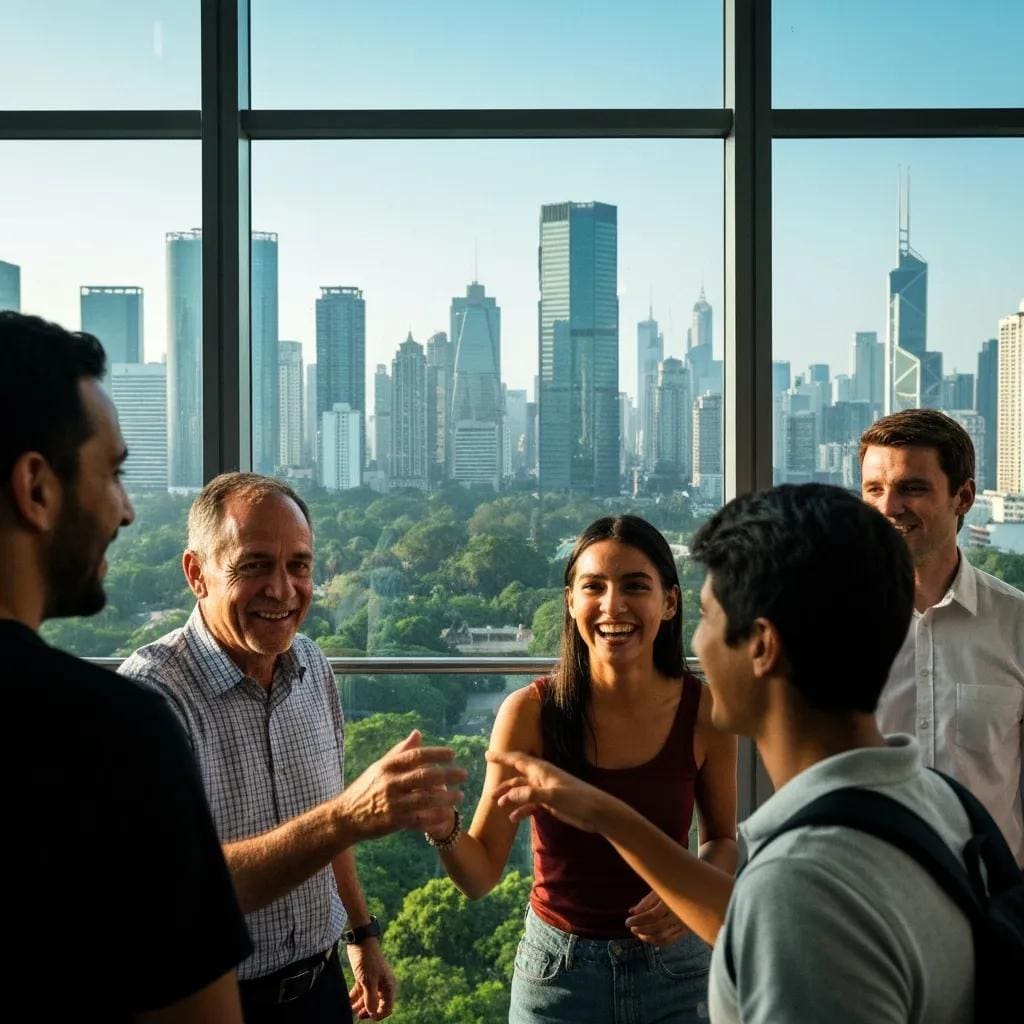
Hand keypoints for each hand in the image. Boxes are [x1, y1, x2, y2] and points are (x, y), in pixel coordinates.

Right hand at [338, 731, 466, 841]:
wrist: (346, 817)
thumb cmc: (366, 788)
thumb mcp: (380, 766)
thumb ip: (400, 751)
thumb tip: (418, 733)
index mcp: (388, 766)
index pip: (416, 756)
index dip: (436, 753)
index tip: (453, 754)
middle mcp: (390, 783)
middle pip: (425, 776)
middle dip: (448, 774)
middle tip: (464, 774)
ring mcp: (392, 803)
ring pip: (426, 799)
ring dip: (446, 798)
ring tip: (460, 796)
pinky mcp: (393, 822)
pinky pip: (419, 820)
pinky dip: (434, 818)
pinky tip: (447, 815)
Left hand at [347, 938, 395, 1020]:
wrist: (360, 940)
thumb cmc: (367, 960)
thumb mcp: (368, 981)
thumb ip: (371, 998)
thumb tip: (372, 1013)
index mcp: (388, 986)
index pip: (387, 1008)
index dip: (378, 1015)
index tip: (367, 1017)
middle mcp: (382, 985)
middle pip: (377, 1005)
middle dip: (367, 1012)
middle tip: (357, 1015)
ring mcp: (373, 981)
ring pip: (367, 999)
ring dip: (359, 1006)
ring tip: (350, 1010)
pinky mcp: (364, 977)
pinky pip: (360, 992)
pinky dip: (354, 998)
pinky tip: (347, 1002)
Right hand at [486, 749, 608, 832]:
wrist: (597, 812)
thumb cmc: (577, 800)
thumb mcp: (553, 797)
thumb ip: (530, 794)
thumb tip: (509, 794)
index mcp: (542, 771)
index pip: (518, 760)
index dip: (503, 757)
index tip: (487, 755)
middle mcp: (542, 778)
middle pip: (518, 778)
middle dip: (504, 784)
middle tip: (490, 794)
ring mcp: (546, 790)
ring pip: (523, 792)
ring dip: (511, 798)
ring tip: (500, 807)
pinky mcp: (550, 803)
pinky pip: (531, 804)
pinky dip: (522, 810)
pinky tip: (514, 819)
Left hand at [625, 890, 689, 946]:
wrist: (696, 890)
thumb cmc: (673, 887)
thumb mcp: (660, 889)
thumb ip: (646, 901)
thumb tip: (632, 912)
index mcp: (672, 900)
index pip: (652, 915)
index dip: (638, 920)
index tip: (627, 921)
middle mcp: (679, 913)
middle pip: (657, 927)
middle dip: (641, 929)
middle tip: (631, 928)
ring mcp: (683, 923)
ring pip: (663, 936)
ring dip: (647, 937)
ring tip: (638, 933)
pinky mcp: (685, 930)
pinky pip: (669, 940)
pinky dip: (656, 942)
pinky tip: (647, 937)